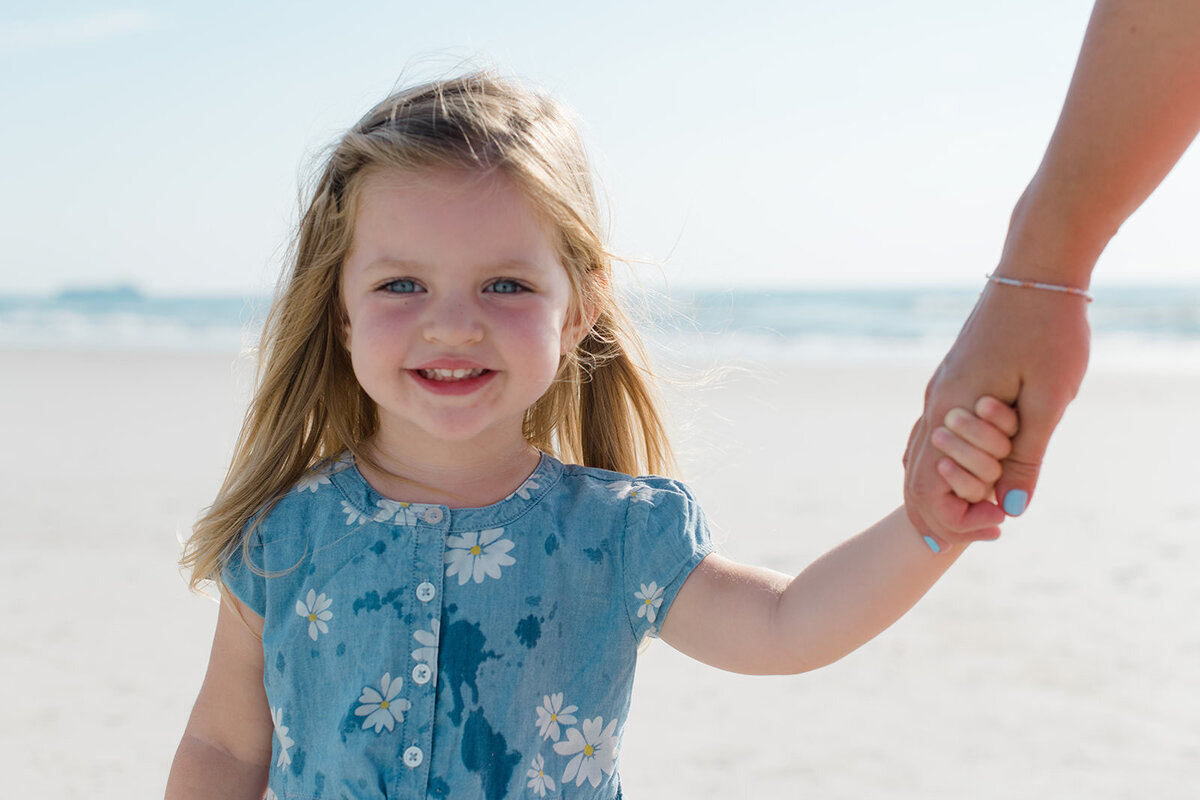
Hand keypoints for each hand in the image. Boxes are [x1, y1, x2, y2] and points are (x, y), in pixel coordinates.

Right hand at [904, 282, 1090, 550]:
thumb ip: (1027, 457)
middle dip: (938, 514)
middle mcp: (936, 402)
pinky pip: (927, 431)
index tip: (998, 528)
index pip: (928, 487)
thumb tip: (1014, 510)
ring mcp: (939, 388)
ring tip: (956, 517)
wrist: (1035, 269)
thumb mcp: (1049, 399)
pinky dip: (933, 462)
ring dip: (935, 490)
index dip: (956, 519)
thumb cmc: (1048, 330)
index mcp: (953, 411)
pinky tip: (945, 469)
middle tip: (971, 539)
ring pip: (916, 454)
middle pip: (913, 476)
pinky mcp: (951, 377)